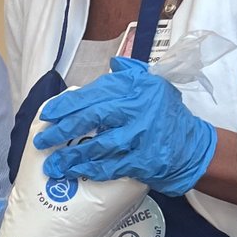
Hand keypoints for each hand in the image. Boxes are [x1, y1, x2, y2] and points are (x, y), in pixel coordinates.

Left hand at [34, 57, 216, 195]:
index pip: (94, 93)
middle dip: (62, 130)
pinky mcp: (145, 160)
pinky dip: (91, 170)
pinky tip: (75, 172)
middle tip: (41, 140)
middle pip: (91, 117)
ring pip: (98, 145)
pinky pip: (111, 166)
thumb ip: (131, 75)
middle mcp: (138, 109)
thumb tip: (112, 64)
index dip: (67, 104)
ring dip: (71, 156)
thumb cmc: (167, 115)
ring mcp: (142, 136)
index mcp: (136, 89)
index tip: (47, 114)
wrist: (194, 147)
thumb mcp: (154, 86)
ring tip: (51, 164)